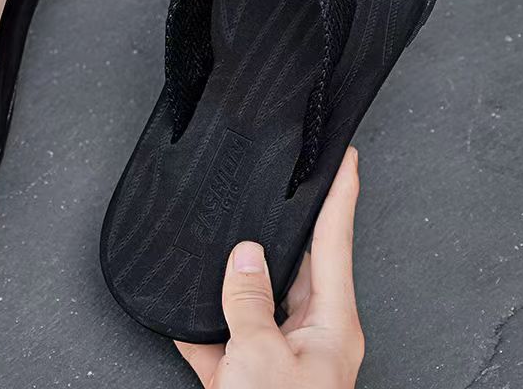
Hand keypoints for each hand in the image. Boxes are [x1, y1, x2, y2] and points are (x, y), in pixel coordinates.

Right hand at [175, 147, 362, 388]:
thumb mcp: (264, 360)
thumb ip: (251, 303)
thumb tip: (245, 255)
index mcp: (330, 324)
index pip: (336, 241)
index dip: (340, 193)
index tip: (344, 156)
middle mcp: (307, 333)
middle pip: (292, 263)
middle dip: (279, 225)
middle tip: (273, 182)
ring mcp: (274, 353)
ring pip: (251, 295)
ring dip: (229, 274)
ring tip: (216, 236)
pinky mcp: (244, 374)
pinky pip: (218, 334)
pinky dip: (197, 321)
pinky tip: (177, 306)